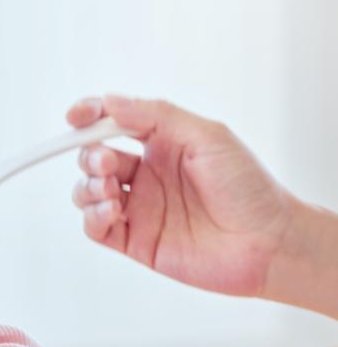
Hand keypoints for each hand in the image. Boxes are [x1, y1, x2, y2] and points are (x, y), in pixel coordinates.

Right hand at [68, 95, 295, 296]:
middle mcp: (146, 174)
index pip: (113, 123)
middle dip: (90, 154)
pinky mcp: (135, 241)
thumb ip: (157, 115)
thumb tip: (110, 103)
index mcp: (161, 144)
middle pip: (94, 156)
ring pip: (88, 190)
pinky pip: (96, 227)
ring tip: (110, 189)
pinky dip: (92, 216)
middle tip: (108, 161)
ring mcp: (139, 208)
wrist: (269, 243)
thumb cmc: (249, 187)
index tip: (76, 116)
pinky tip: (110, 210)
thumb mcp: (207, 136)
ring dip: (88, 185)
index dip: (90, 116)